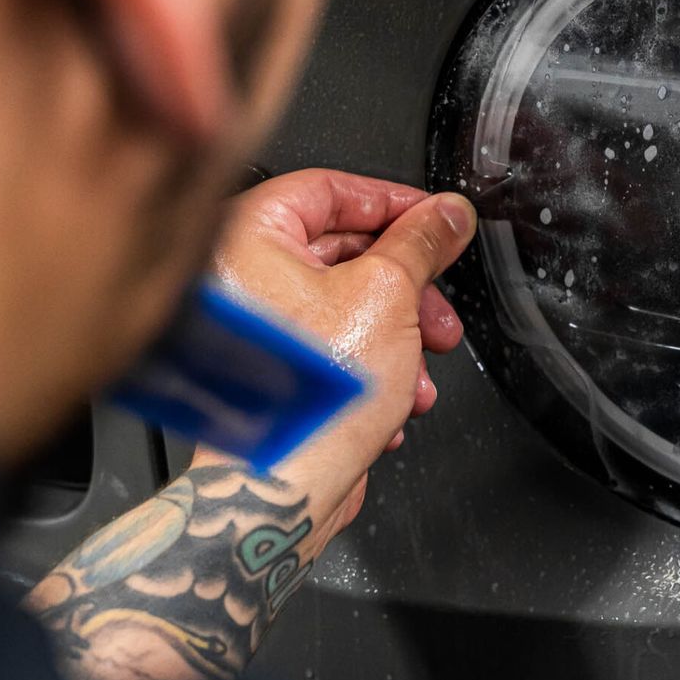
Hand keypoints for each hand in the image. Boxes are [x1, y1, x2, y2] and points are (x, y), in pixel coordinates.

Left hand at [202, 169, 476, 545]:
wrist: (282, 489)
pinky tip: (395, 396)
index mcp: (245, 239)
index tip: (438, 221)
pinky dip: (369, 366)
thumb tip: (446, 214)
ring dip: (398, 334)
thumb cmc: (312, 399)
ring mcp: (246, 330)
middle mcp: (232, 279)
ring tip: (423, 365)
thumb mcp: (390, 296)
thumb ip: (422, 243)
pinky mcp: (264, 375)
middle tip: (440, 303)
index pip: (330, 190)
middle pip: (341, 252)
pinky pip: (326, 348)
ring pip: (341, 306)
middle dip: (407, 285)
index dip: (395, 203)